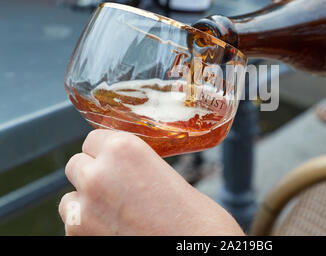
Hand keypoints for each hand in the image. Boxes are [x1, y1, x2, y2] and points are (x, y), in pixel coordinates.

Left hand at [59, 130, 243, 235]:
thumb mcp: (165, 172)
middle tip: (116, 187)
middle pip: (76, 164)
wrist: (196, 247)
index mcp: (124, 149)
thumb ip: (135, 164)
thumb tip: (122, 168)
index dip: (105, 152)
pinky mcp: (80, 234)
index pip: (92, 139)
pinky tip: (112, 229)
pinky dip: (86, 227)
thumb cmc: (193, 216)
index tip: (114, 162)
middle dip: (92, 173)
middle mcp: (99, 173)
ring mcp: (86, 207)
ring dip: (84, 201)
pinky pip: (72, 224)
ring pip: (68, 197)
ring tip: (114, 212)